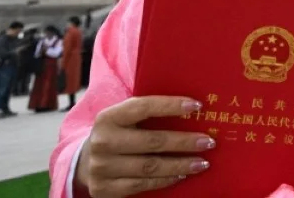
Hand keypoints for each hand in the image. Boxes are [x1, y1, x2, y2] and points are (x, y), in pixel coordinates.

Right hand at [75, 96, 214, 197]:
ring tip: (203, 162)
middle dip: (185, 142)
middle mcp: (102, 142)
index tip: (197, 105)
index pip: (143, 107)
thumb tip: (192, 107)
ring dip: (180, 164)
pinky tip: (182, 175)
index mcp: (108, 117)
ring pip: (150, 167)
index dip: (171, 105)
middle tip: (209, 141)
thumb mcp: (124, 118)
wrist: (84, 161)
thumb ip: (148, 112)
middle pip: (152, 141)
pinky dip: (166, 180)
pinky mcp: (104, 189)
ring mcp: (102, 167)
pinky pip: (142, 185)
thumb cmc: (118, 133)